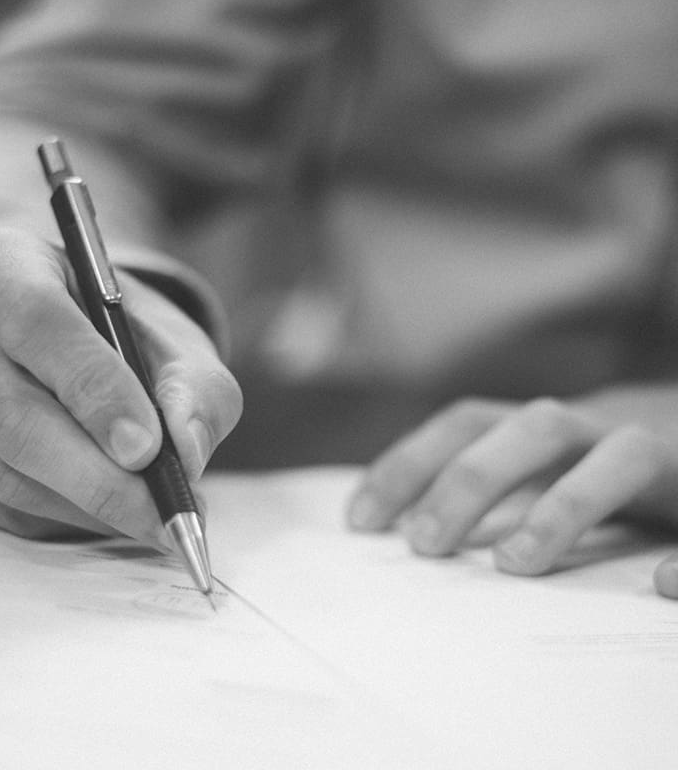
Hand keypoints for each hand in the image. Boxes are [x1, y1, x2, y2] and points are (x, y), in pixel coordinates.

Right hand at [0, 229, 241, 541]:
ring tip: (149, 515)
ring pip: (2, 470)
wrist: (78, 352)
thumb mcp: (179, 348)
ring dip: (86, 506)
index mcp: (3, 263)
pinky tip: (102, 512)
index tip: (147, 448)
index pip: (37, 322)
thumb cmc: (128, 341)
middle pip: (11, 412)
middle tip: (161, 511)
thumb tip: (185, 453)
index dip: (94, 390)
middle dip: (97, 476)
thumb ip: (196, 391)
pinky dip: (56, 519)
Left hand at [347, 396, 677, 598]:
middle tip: (423, 542)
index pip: (468, 423)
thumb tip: (402, 527)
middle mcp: (598, 425)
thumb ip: (490, 489)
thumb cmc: (603, 467)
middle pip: (534, 429)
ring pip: (621, 458)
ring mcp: (663, 450)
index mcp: (545, 426)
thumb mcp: (542, 467)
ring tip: (512, 563)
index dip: (411, 460)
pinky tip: (662, 586)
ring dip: (564, 507)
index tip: (361, 518)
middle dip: (472, 478)